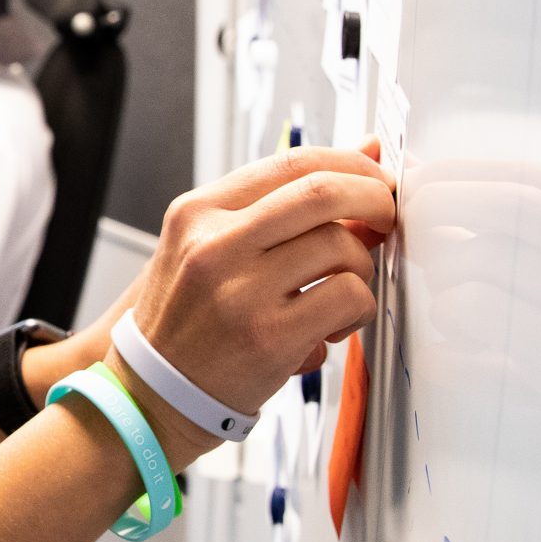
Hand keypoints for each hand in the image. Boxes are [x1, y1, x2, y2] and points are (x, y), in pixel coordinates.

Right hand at [121, 142, 392, 462]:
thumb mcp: (213, 245)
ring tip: (342, 287)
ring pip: (342, 247)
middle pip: (322, 192)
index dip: (348, 163)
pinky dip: (359, 308)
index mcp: (198, 212)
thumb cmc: (190, 316)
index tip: (373, 179)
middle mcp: (214, 243)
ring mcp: (241, 290)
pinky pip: (349, 298)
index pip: (290, 162)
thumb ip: (282, 202)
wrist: (154, 391)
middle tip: (386, 217)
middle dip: (373, 197)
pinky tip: (335, 323)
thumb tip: (367, 149)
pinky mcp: (269, 336)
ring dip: (361, 266)